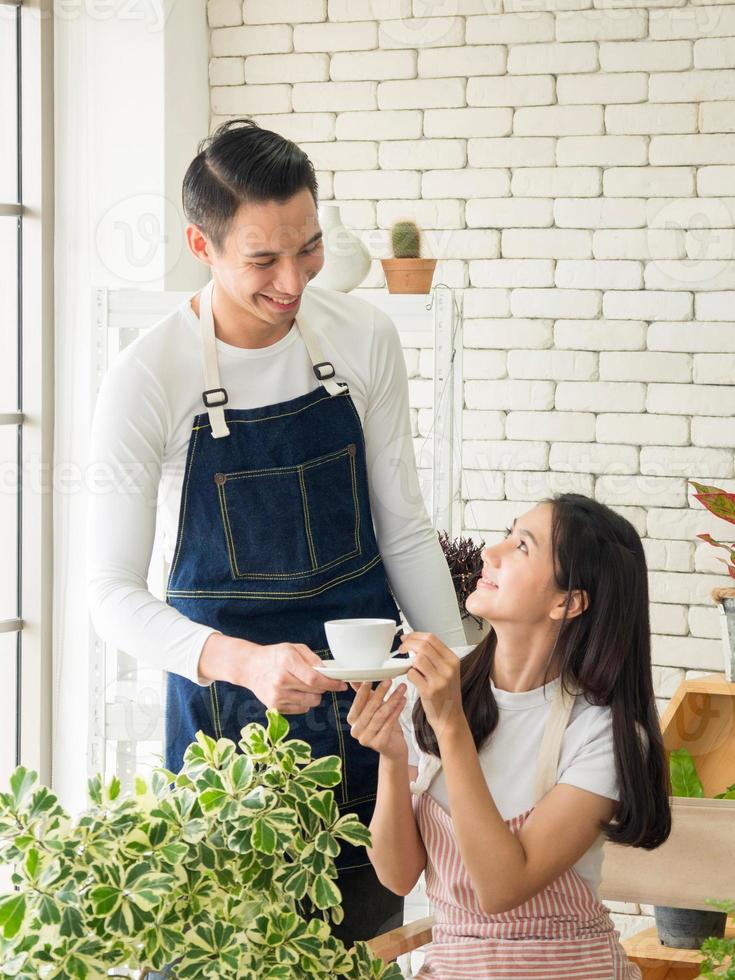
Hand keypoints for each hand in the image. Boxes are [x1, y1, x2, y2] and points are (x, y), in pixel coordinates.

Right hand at [198, 633, 346, 713]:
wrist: (250, 667)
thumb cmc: (275, 656)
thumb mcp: (293, 648)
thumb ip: (313, 658)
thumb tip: (329, 671)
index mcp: (286, 661)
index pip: (314, 678)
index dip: (331, 683)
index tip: (341, 684)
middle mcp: (280, 680)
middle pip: (314, 691)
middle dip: (324, 688)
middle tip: (323, 682)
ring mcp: (276, 695)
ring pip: (310, 703)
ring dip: (314, 696)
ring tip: (305, 686)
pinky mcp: (274, 707)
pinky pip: (301, 709)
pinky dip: (304, 702)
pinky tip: (295, 692)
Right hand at [346, 679, 407, 762]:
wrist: (393, 747)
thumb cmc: (383, 725)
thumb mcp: (373, 707)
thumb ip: (365, 694)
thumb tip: (355, 678)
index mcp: (351, 720)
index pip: (357, 702)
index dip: (364, 690)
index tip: (371, 678)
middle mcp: (356, 730)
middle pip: (370, 707)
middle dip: (381, 692)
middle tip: (390, 680)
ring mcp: (366, 739)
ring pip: (381, 715)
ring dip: (392, 699)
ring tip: (401, 689)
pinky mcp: (378, 744)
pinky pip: (389, 723)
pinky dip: (397, 711)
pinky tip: (403, 702)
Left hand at [400, 632, 464, 738]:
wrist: (450, 718)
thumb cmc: (446, 694)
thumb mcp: (448, 671)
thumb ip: (436, 656)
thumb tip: (416, 641)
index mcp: (453, 660)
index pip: (432, 638)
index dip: (415, 635)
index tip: (406, 637)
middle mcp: (448, 669)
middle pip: (423, 645)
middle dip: (408, 644)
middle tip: (402, 648)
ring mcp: (439, 680)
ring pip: (418, 659)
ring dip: (409, 661)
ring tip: (409, 666)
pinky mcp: (429, 691)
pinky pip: (412, 674)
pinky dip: (408, 673)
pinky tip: (412, 678)